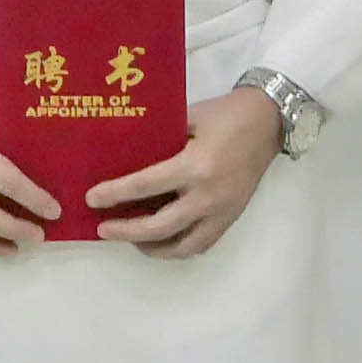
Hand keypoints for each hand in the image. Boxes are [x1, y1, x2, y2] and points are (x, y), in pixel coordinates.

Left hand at [92, 86, 285, 256]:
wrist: (270, 122)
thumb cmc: (225, 114)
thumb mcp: (188, 118)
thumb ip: (160, 140)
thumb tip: (125, 157)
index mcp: (195, 166)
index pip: (145, 186)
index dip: (114, 194)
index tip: (91, 200)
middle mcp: (208, 195)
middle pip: (159, 226)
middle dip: (126, 231)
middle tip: (102, 229)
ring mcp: (222, 211)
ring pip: (182, 246)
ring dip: (152, 248)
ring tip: (131, 240)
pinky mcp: (232, 217)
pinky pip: (202, 244)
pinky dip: (178, 247)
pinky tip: (162, 241)